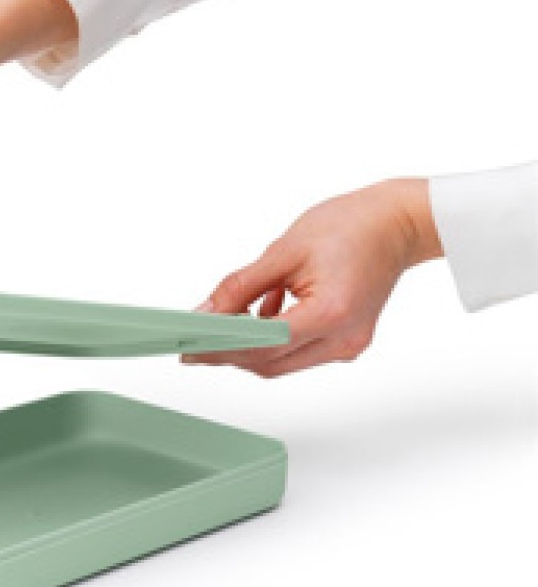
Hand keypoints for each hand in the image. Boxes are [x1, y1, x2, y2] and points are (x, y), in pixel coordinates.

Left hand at [182, 178, 442, 376]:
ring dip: (248, 346)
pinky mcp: (345, 340)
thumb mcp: (283, 250)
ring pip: (282, 361)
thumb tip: (207, 312)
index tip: (190, 347)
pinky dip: (271, 338)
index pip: (264, 347)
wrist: (397, 223)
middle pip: (271, 363)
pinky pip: (297, 349)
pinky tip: (258, 313)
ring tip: (219, 326)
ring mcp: (347, 344)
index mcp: (331, 314)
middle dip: (228, 354)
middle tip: (191, 344)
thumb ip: (240, 286)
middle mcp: (343, 339)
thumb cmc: (351, 226)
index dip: (221, 349)